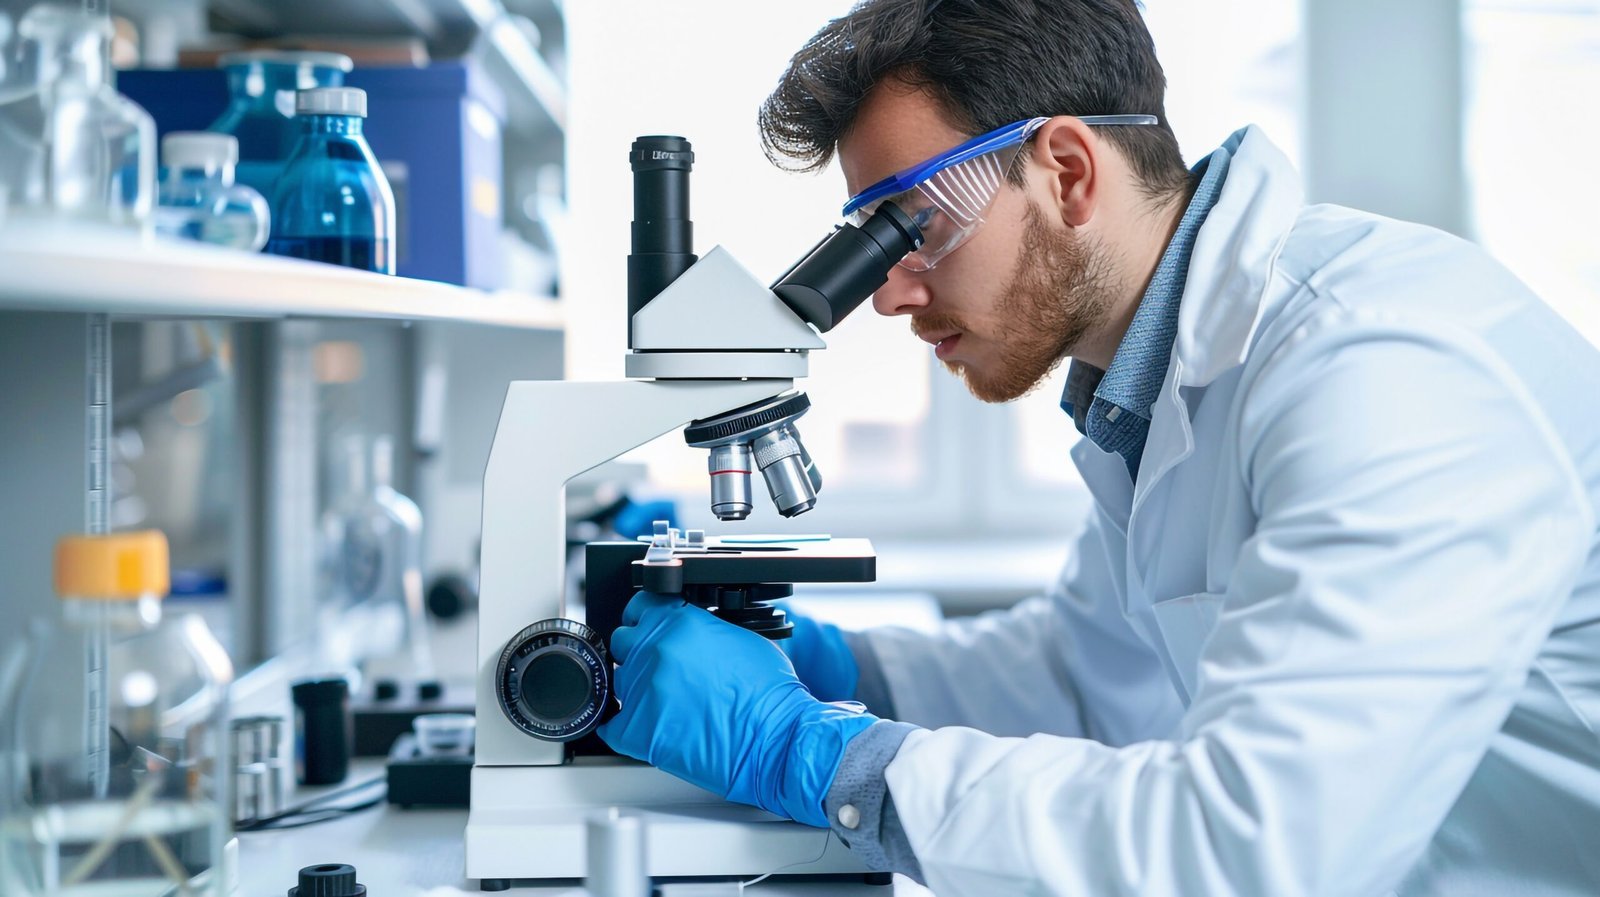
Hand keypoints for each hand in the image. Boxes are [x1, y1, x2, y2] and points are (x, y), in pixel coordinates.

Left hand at [598, 592, 877, 826]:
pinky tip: (656, 726)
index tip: (648, 629)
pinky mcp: (635, 729)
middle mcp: (654, 649)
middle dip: (640, 654)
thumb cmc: (768, 694)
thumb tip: (684, 629)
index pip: (638, 606)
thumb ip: (699, 626)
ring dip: (640, 689)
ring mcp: (641, 689)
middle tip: (667, 673)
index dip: (644, 619)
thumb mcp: (738, 636)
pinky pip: (612, 723)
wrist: (775, 740)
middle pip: (623, 642)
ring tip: (674, 704)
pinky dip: (629, 726)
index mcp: (678, 621)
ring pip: (620, 681)